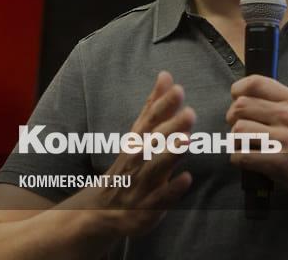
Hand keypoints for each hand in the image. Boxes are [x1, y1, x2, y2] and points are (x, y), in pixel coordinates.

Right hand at [72, 71, 194, 237]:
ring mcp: (139, 185)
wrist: (97, 212)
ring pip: (154, 169)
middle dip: (170, 127)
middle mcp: (137, 161)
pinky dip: (171, 191)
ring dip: (170, 155)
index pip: (149, 120)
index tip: (178, 89)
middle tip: (190, 113)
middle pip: (153, 142)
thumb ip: (154, 106)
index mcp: (137, 142)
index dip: (163, 105)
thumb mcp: (138, 135)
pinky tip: (186, 179)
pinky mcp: (144, 209)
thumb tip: (166, 75)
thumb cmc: (127, 167)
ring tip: (187, 141)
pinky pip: (157, 201)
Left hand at [225, 74, 287, 204]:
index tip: (237, 100)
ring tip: (246, 146)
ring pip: (238, 131)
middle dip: (232, 118)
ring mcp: (284, 139)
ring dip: (236, 141)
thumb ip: (280, 102)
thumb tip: (246, 96)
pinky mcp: (278, 162)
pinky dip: (239, 159)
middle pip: (240, 107)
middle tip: (240, 128)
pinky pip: (241, 155)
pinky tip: (249, 160)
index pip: (255, 82)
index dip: (238, 91)